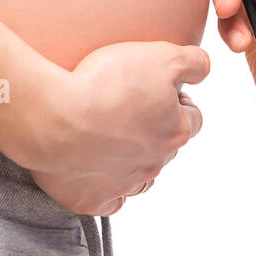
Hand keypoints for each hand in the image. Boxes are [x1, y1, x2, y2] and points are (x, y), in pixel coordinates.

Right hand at [26, 40, 207, 215]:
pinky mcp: (93, 199)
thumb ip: (193, 62)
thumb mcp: (161, 56)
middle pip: (166, 145)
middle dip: (154, 128)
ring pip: (141, 174)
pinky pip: (110, 199)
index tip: (158, 89)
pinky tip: (95, 166)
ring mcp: (125, 185)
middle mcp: (155, 163)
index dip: (178, 100)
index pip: (193, 117)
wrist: (52, 118)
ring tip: (108, 133)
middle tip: (126, 105)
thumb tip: (204, 70)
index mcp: (176, 131)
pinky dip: (107, 185)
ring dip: (132, 157)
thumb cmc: (105, 84)